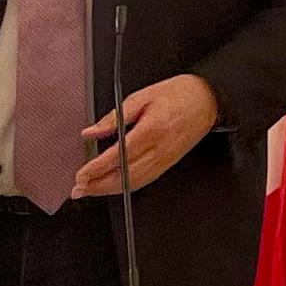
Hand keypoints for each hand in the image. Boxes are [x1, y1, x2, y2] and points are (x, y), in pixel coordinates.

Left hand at [73, 74, 219, 195]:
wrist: (207, 99)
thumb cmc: (177, 94)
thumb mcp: (141, 96)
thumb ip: (113, 117)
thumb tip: (90, 132)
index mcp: (151, 130)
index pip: (118, 156)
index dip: (96, 168)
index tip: (80, 175)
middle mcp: (159, 149)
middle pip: (125, 176)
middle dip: (99, 186)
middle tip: (79, 189)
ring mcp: (165, 159)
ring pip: (134, 182)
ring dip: (110, 190)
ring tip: (90, 190)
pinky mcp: (169, 164)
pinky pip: (145, 181)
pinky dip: (126, 187)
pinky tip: (113, 187)